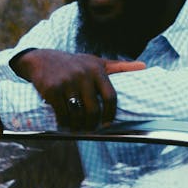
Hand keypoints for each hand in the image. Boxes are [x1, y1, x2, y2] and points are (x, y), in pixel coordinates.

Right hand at [10, 49, 144, 129]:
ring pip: (77, 114)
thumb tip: (144, 66)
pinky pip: (62, 113)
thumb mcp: (97, 62)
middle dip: (92, 124)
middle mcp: (82, 75)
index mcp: (97, 70)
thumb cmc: (75, 64)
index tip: (108, 123)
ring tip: (78, 127)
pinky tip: (65, 123)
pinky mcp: (51, 89)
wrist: (42, 59)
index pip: (110, 96)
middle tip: (90, 128)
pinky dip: (64, 122)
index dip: (111, 114)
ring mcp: (66, 82)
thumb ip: (119, 67)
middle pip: (93, 109)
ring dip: (78, 126)